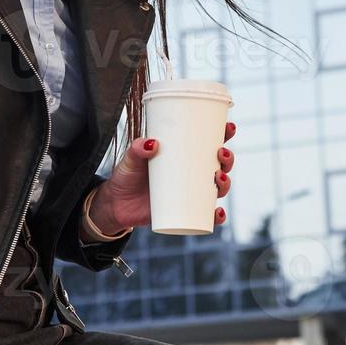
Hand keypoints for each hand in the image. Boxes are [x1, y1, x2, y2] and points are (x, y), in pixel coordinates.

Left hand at [89, 121, 236, 231]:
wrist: (117, 205)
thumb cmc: (127, 176)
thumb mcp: (130, 159)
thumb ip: (137, 149)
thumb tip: (152, 143)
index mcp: (184, 156)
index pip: (209, 143)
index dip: (224, 135)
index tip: (229, 128)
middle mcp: (192, 174)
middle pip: (220, 166)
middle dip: (228, 160)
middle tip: (221, 154)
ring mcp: (190, 194)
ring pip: (218, 188)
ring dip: (226, 183)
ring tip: (218, 178)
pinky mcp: (186, 213)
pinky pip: (207, 216)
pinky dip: (217, 216)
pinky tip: (218, 213)